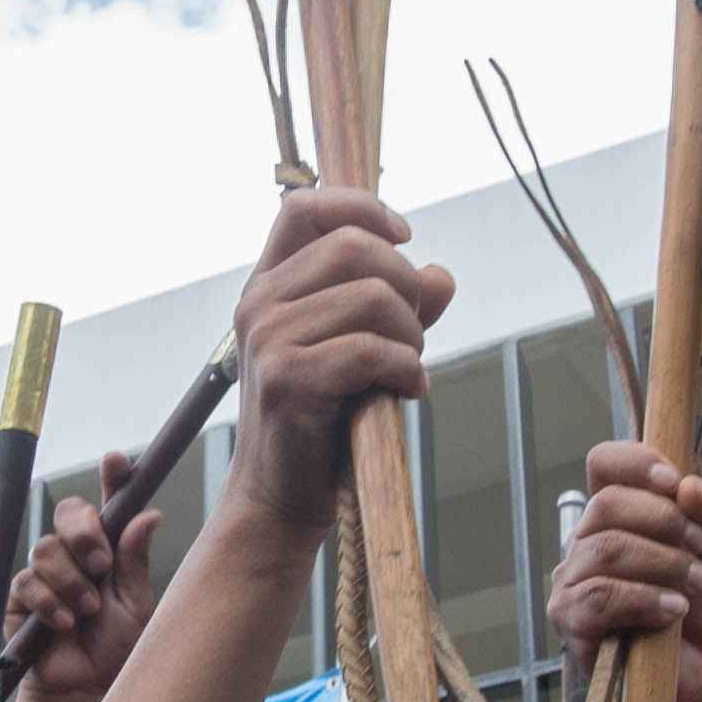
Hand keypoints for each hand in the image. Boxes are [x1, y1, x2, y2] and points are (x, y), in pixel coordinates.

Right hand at [0, 463, 165, 701]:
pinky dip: (48, 601)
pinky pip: (27, 582)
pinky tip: (63, 623)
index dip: (113, 479)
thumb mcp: (135, 606)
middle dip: (84, 533)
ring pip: (47, 548)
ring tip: (86, 612)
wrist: (84, 693)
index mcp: (110, 551)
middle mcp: (77, 556)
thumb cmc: (116, 653)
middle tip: (100, 564)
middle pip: (69, 513)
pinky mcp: (20, 598)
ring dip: (70, 580)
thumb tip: (148, 515)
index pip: (110, 506)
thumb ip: (134, 561)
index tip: (117, 462)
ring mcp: (46, 574)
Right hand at [215, 186, 448, 537]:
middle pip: (353, 246)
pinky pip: (371, 349)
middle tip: (412, 333)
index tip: (404, 237)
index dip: (361, 207)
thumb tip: (443, 275)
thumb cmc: (323, 419)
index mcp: (268, 284)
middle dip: (404, 284)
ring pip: (371, 297)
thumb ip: (399, 308)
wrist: (280, 494)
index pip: (303, 207)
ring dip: (410, 334)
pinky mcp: (288, 379)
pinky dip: (407, 367)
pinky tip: (410, 389)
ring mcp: (267, 339)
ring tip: (407, 367)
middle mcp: (259, 303)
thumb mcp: (361, 349)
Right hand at [550, 442, 701, 701]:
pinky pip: (600, 597)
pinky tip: (672, 609)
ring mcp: (572, 582)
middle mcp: (587, 543)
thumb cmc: (695, 617)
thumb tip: (690, 484)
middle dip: (663, 520)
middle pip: (606, 503)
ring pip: (605, 548)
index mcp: (618, 517)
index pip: (605, 465)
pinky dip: (644, 598)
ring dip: (661, 562)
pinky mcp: (571, 622)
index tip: (674, 481)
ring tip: (695, 583)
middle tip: (699, 547)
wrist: (691, 679)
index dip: (636, 463)